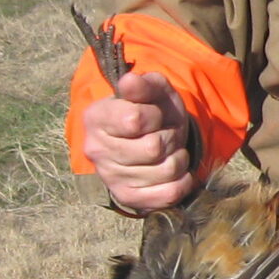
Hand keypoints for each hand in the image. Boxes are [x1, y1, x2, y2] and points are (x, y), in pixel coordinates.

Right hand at [81, 69, 196, 212]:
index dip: (154, 115)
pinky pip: (169, 194)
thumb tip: (129, 81)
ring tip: (168, 151)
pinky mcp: (128, 197)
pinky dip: (182, 181)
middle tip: (164, 134)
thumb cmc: (152, 111)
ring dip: (178, 158)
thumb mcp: (153, 91)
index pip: (135, 119)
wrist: (149, 138)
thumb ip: (143, 83)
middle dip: (170, 137)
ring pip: (167, 170)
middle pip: (154, 147)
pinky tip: (173, 171)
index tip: (153, 114)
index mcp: (96, 118)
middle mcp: (96, 150)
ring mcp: (110, 177)